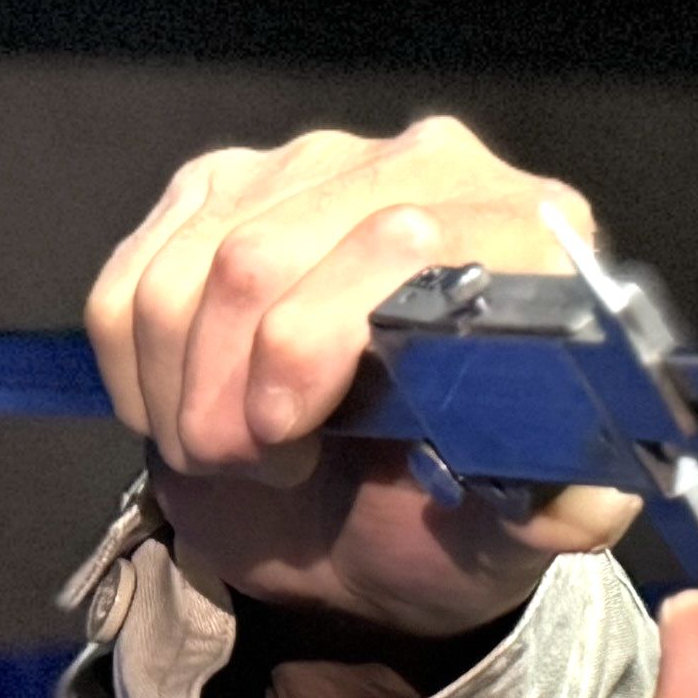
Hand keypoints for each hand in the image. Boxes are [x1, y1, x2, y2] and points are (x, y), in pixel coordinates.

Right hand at [83, 116, 642, 631]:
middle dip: (232, 392)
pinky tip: (191, 407)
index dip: (316, 338)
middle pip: (262, 255)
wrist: (363, 522)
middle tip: (262, 467)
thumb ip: (558, 513)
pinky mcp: (218, 188)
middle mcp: (424, 168)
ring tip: (240, 452)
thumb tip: (569, 505)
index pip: (399, 237)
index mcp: (523, 233)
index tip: (289, 438)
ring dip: (185, 394)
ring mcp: (312, 167)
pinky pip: (128, 282)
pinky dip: (139, 372)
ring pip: (185, 273)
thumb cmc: (449, 514)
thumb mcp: (520, 530)